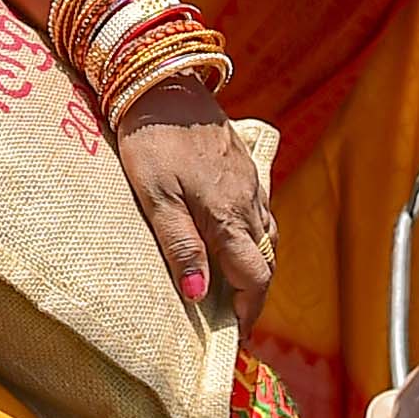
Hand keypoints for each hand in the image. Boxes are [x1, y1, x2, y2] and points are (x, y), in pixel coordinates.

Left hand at [111, 85, 273, 321]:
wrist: (162, 81)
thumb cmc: (152, 139)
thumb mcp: (155, 197)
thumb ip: (180, 247)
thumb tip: (198, 296)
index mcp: (228, 215)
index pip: (254, 277)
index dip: (247, 312)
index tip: (234, 337)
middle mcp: (249, 201)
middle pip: (265, 260)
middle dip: (253, 294)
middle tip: (230, 318)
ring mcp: (251, 181)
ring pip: (266, 234)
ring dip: (254, 264)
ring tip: (230, 284)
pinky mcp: (244, 164)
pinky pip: (259, 210)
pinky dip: (251, 234)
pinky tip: (230, 235)